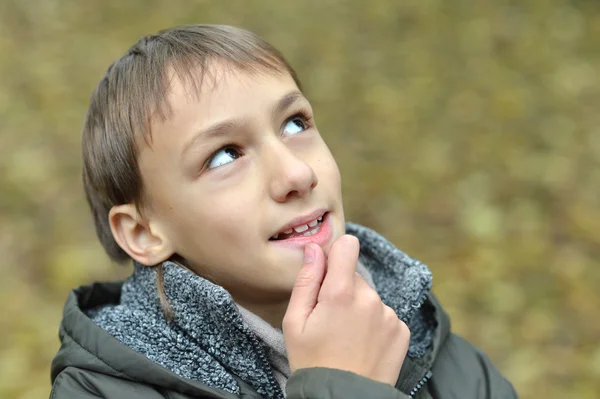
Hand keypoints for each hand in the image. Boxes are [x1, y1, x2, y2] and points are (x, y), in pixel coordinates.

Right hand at [283, 235, 409, 385]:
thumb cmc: (312, 362)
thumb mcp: (294, 322)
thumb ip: (306, 280)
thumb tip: (315, 248)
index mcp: (341, 293)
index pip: (348, 246)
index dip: (335, 255)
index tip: (327, 273)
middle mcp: (370, 299)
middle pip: (354, 276)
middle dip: (342, 290)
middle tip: (330, 321)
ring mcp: (389, 315)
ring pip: (369, 296)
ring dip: (358, 308)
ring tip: (347, 338)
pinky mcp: (402, 330)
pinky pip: (384, 314)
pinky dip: (373, 324)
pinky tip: (363, 345)